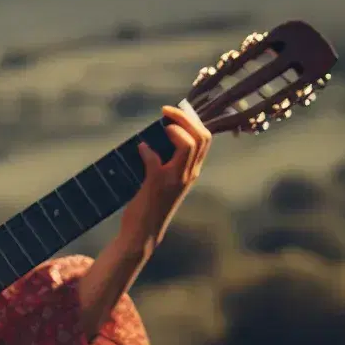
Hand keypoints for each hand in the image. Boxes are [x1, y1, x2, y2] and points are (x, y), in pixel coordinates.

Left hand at [122, 103, 212, 242]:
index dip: (192, 121)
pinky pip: (155, 159)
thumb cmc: (150, 206)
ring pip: (189, 144)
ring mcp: (175, 179)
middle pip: (202, 137)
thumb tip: (151, 140)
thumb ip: (165, 163)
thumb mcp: (164, 182)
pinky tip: (140, 147)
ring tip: (162, 126)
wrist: (142, 234)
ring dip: (175, 129)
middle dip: (186, 118)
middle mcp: (189, 174)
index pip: (205, 139)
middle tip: (167, 111)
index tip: (176, 111)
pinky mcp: (157, 184)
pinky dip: (147, 149)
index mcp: (192, 172)